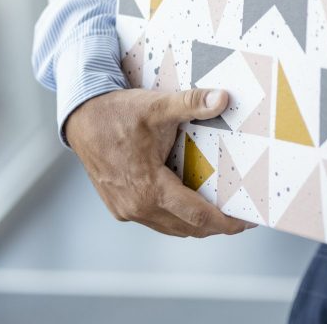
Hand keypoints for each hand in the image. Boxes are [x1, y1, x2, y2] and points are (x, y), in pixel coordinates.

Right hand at [66, 87, 253, 237]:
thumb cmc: (118, 112)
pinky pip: (154, 220)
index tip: (245, 223)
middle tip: (239, 218)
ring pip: (170, 227)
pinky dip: (174, 217)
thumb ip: (192, 103)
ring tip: (218, 212)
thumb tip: (223, 99)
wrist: (81, 117)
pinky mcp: (119, 206)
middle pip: (187, 227)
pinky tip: (186, 203)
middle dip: (216, 225)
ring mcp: (126, 210)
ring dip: (194, 223)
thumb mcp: (158, 105)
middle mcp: (137, 206)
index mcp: (150, 188)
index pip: (197, 216)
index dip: (225, 222)